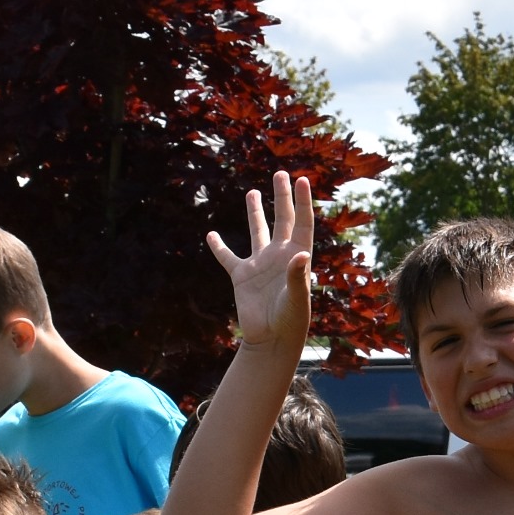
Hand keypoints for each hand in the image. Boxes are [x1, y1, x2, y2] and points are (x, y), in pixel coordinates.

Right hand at [206, 172, 316, 353]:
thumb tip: (300, 253)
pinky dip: (219, 247)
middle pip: (282, 219)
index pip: (301, 222)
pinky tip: (211, 234)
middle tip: (281, 174)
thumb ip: (298, 276)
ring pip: (257, 231)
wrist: (272, 340)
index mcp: (296, 256)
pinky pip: (227, 257)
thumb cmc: (291, 321)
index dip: (302, 201)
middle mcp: (279, 255)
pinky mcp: (241, 276)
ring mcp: (260, 264)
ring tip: (253, 192)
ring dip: (255, 213)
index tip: (302, 179)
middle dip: (281, 197)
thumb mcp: (297, 298)